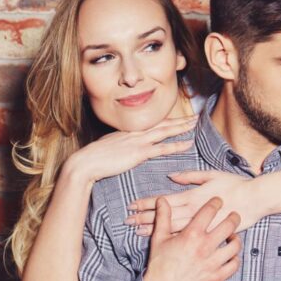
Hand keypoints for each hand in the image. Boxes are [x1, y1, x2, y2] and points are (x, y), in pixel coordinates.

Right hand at [62, 116, 196, 183]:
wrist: (85, 163)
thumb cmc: (93, 160)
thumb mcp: (108, 149)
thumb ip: (118, 147)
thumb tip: (123, 151)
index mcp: (128, 132)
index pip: (152, 124)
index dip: (166, 121)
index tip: (178, 119)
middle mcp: (134, 133)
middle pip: (161, 124)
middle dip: (179, 120)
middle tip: (195, 117)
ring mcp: (137, 141)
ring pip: (165, 131)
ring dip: (182, 127)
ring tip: (195, 124)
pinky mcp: (138, 153)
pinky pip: (162, 148)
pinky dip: (176, 145)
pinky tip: (188, 143)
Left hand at [125, 171, 257, 234]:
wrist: (255, 200)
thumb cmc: (235, 184)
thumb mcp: (211, 175)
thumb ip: (190, 176)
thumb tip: (171, 176)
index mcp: (192, 196)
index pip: (164, 200)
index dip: (146, 203)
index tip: (131, 206)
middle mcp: (193, 211)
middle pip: (163, 216)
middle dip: (144, 217)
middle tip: (127, 221)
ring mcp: (201, 225)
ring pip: (171, 228)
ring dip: (153, 229)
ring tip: (137, 231)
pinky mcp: (209, 234)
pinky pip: (187, 239)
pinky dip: (171, 239)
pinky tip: (160, 242)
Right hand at [143, 197, 240, 280]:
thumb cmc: (159, 263)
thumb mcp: (159, 237)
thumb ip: (163, 216)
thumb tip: (162, 199)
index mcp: (191, 234)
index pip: (209, 211)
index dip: (216, 203)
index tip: (219, 201)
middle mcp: (205, 247)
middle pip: (229, 226)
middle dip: (234, 217)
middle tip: (234, 215)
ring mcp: (213, 263)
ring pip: (235, 245)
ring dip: (236, 238)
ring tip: (233, 235)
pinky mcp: (217, 277)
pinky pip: (234, 265)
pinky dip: (235, 258)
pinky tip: (230, 254)